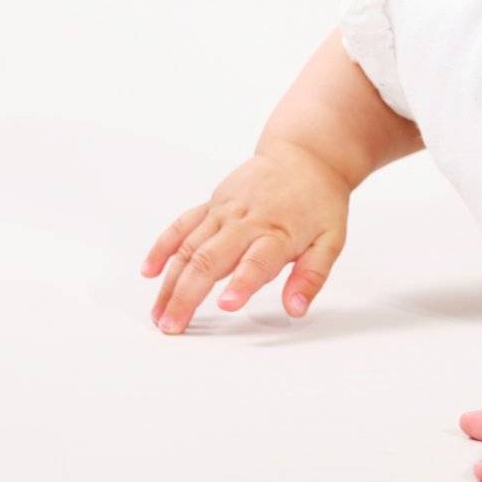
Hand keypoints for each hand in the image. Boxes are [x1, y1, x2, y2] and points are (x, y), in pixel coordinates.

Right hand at [140, 143, 351, 333]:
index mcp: (278, 233)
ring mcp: (224, 211)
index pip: (257, 262)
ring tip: (157, 315)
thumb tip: (296, 309)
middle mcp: (246, 221)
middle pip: (209, 260)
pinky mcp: (212, 204)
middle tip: (172, 327)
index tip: (226, 305)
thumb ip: (312, 276)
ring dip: (169, 283)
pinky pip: (181, 225)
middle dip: (187, 295)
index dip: (242, 284)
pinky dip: (163, 247)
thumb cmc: (319, 201)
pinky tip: (150, 272)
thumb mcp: (331, 239)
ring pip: (188, 248)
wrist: (306, 155)